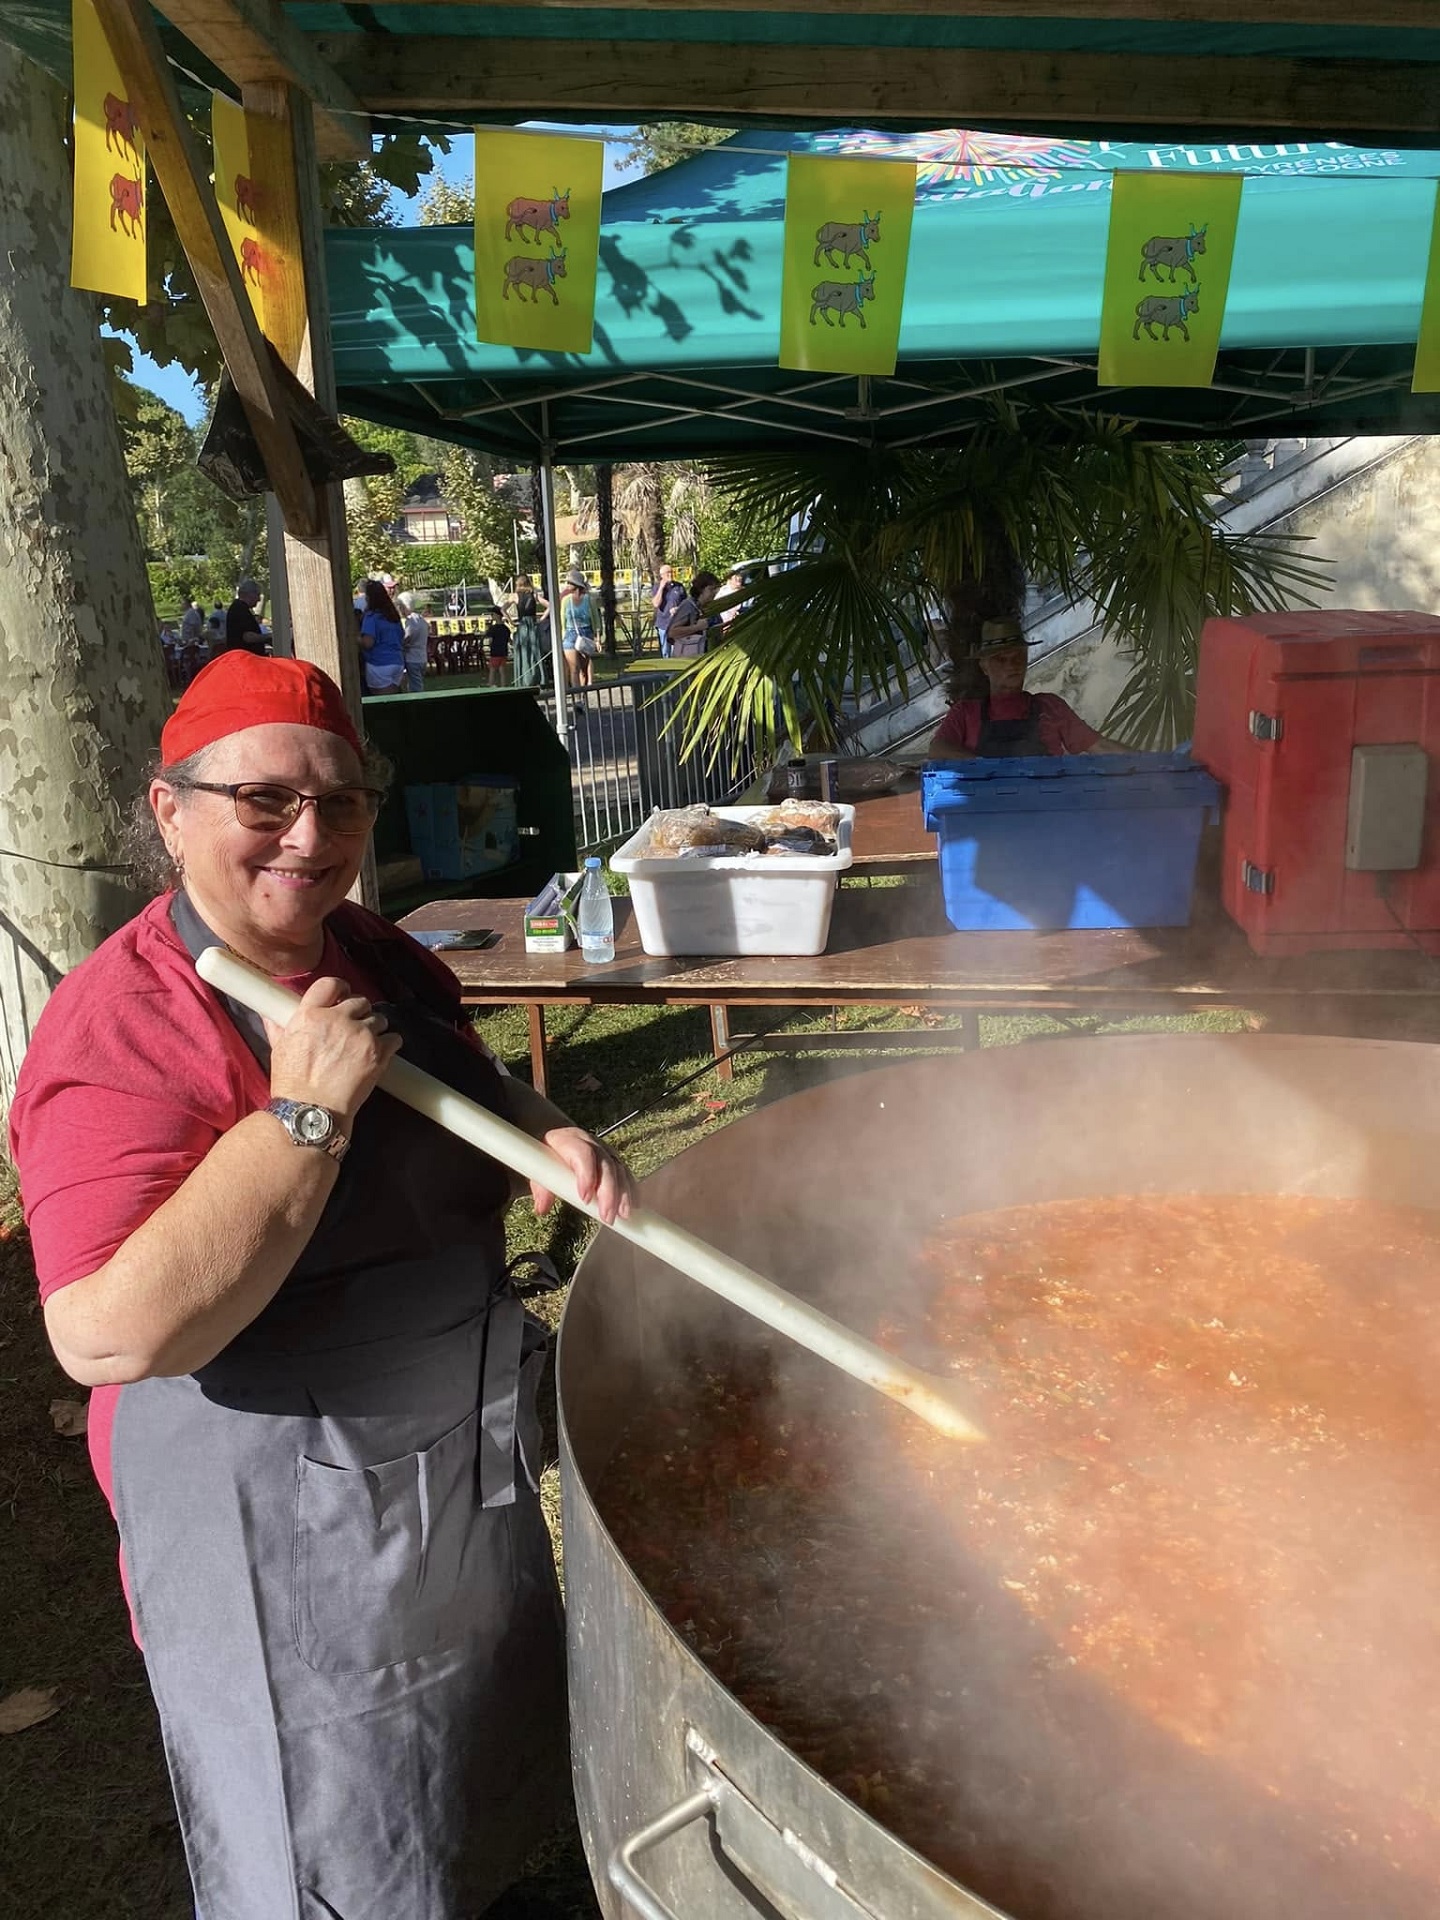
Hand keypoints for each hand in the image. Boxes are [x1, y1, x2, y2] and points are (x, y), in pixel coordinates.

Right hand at [265, 977, 401, 1122]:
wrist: (312, 1110)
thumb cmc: (293, 1084)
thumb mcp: (279, 1049)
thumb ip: (279, 1027)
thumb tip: (270, 1014)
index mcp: (311, 1015)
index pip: (331, 984)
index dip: (340, 988)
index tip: (344, 995)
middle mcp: (338, 1019)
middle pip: (359, 1001)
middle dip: (358, 1013)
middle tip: (354, 1029)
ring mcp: (361, 1035)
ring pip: (379, 1019)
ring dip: (375, 1029)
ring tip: (365, 1045)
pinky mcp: (378, 1053)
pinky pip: (394, 1038)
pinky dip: (389, 1045)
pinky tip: (380, 1054)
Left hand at [532, 1128, 634, 1224]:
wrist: (556, 1138)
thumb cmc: (546, 1156)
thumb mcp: (537, 1168)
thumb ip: (540, 1187)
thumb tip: (542, 1207)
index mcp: (568, 1140)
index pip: (582, 1154)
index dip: (586, 1175)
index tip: (584, 1198)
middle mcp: (590, 1142)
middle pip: (605, 1164)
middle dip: (608, 1192)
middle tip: (607, 1216)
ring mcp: (604, 1150)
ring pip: (619, 1169)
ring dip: (623, 1193)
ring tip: (623, 1215)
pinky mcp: (613, 1159)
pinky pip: (625, 1173)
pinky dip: (631, 1189)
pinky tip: (634, 1205)